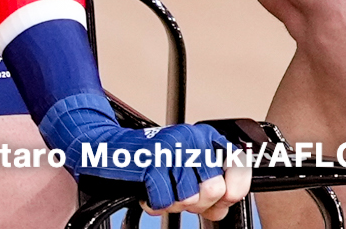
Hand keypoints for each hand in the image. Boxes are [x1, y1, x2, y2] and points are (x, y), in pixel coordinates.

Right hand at [44, 98, 247, 218]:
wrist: (107, 148)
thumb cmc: (147, 162)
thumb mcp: (184, 171)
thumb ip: (207, 187)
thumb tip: (222, 208)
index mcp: (206, 138)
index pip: (238, 165)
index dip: (233, 190)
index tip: (223, 199)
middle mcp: (193, 138)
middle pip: (214, 189)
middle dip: (197, 203)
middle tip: (180, 195)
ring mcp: (173, 148)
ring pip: (189, 197)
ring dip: (172, 203)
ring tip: (161, 190)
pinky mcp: (152, 161)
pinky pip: (164, 201)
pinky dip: (154, 204)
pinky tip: (148, 191)